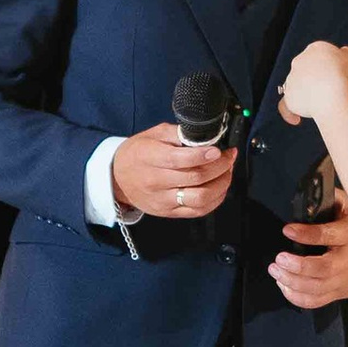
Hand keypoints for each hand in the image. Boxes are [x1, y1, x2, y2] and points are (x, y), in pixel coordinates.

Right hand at [110, 122, 237, 219]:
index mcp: (150, 158)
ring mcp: (163, 200)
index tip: (219, 150)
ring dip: (221, 184)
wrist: (117, 179)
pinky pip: (199, 211)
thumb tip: (205, 136)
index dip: (203, 155)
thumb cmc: (138, 153)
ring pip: (201, 198)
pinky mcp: (169, 212)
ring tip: (227, 171)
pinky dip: (215, 200)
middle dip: (220, 166)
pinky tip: (220, 187)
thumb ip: (178, 134)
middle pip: (196, 178)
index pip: (180, 160)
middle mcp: (156, 182)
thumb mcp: (153, 135)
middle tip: (229, 156)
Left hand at [271, 184, 347, 308]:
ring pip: (317, 288)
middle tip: (278, 260)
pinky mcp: (339, 293)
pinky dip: (297, 297)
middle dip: (297, 267)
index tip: (287, 230)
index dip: (306, 234)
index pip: (328, 235)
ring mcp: (344, 279)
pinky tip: (284, 285)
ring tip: (275, 271)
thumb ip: (331, 200)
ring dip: (292, 282)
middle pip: (323, 269)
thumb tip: (307, 197)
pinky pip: (316, 301)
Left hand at [277, 39, 347, 127]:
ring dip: (307, 95)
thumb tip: (344, 54)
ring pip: (297, 87)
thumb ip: (347, 56)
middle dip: (316, 79)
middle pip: (307, 70)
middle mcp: (300, 61)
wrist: (332, 92)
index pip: (320, 56)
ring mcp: (291, 79)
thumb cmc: (346, 76)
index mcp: (315, 49)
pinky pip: (285, 105)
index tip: (339, 76)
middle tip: (331, 90)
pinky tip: (296, 120)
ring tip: (321, 105)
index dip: (330, 67)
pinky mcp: (288, 96)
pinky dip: (289, 113)